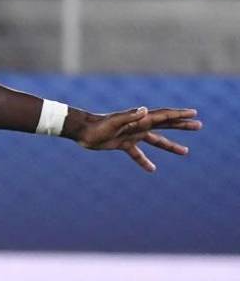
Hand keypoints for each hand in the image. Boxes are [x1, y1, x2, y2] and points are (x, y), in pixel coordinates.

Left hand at [71, 106, 201, 171]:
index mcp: (139, 119)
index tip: (194, 114)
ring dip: (170, 145)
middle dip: (182, 125)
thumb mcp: (114, 122)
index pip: (164, 116)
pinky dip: (144, 161)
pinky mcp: (123, 144)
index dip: (179, 114)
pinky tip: (152, 169)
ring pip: (156, 141)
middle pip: (165, 125)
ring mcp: (132, 135)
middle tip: (198, 125)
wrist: (82, 131)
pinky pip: (137, 154)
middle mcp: (138, 126)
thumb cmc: (98, 125)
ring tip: (185, 152)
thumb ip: (130, 116)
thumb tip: (145, 110)